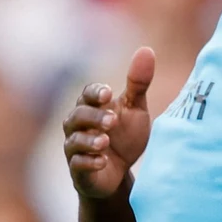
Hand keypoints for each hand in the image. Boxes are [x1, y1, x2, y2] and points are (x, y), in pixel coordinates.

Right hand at [64, 47, 155, 200]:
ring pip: (74, 141)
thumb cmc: (125, 135)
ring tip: (105, 141)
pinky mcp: (79, 170)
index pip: (87, 94)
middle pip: (78, 115)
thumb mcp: (135, 108)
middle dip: (93, 117)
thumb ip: (138, 83)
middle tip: (112, 120)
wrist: (120, 172)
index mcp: (92, 106)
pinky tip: (103, 161)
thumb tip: (146, 49)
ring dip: (89, 140)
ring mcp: (76, 148)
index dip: (95, 93)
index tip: (107, 94)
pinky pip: (77, 165)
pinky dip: (89, 162)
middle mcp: (78, 125)